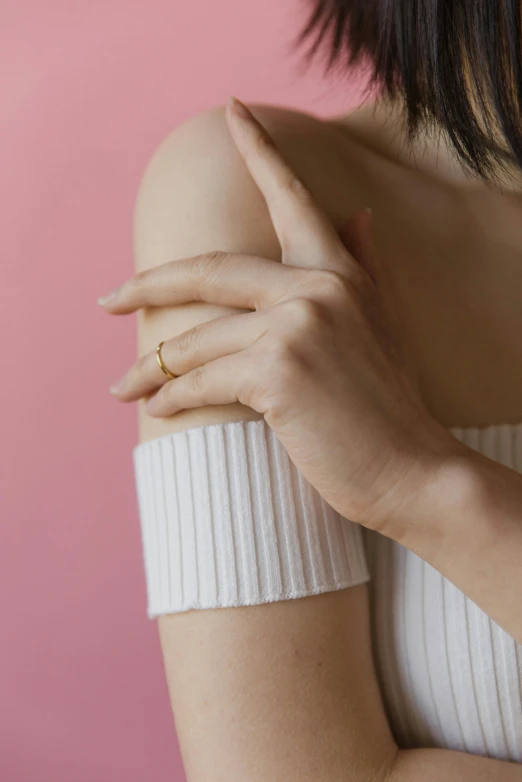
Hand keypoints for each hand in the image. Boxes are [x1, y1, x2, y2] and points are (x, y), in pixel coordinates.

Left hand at [99, 96, 464, 536]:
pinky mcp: (277, 372)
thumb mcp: (381, 326)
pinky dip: (172, 398)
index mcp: (339, 272)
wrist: (412, 471)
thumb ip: (363, 266)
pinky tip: (158, 409)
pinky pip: (201, 379)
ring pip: (194, 338)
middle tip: (108, 300)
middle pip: (206, 269)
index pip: (292, 197)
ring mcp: (296, 326)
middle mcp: (317, 287)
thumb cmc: (389, 407)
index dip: (260, 149)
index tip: (231, 110)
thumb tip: (358, 214)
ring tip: (127, 387)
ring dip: (151, 368)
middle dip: (147, 286)